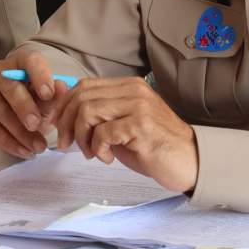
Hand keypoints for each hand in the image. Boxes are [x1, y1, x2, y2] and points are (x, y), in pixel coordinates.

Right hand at [0, 49, 67, 157]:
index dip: (39, 76)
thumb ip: (57, 94)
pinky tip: (23, 150)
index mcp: (21, 61)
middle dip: (24, 107)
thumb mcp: (50, 97)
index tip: (48, 93)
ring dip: (19, 132)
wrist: (19, 109)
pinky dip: (6, 142)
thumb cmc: (37, 99)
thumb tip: (62, 89)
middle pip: (9, 87)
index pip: (29, 62)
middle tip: (36, 124)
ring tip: (38, 146)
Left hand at [54, 77, 197, 192]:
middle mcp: (133, 91)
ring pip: (88, 112)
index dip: (64, 106)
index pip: (83, 86)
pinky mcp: (141, 126)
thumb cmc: (154, 146)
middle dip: (67, 123)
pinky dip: (98, 148)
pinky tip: (107, 158)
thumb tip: (62, 108)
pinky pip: (103, 132)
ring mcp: (139, 106)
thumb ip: (97, 115)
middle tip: (67, 144)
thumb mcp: (121, 125)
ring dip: (82, 137)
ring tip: (92, 153)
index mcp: (128, 86)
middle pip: (81, 97)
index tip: (58, 126)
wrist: (191, 161)